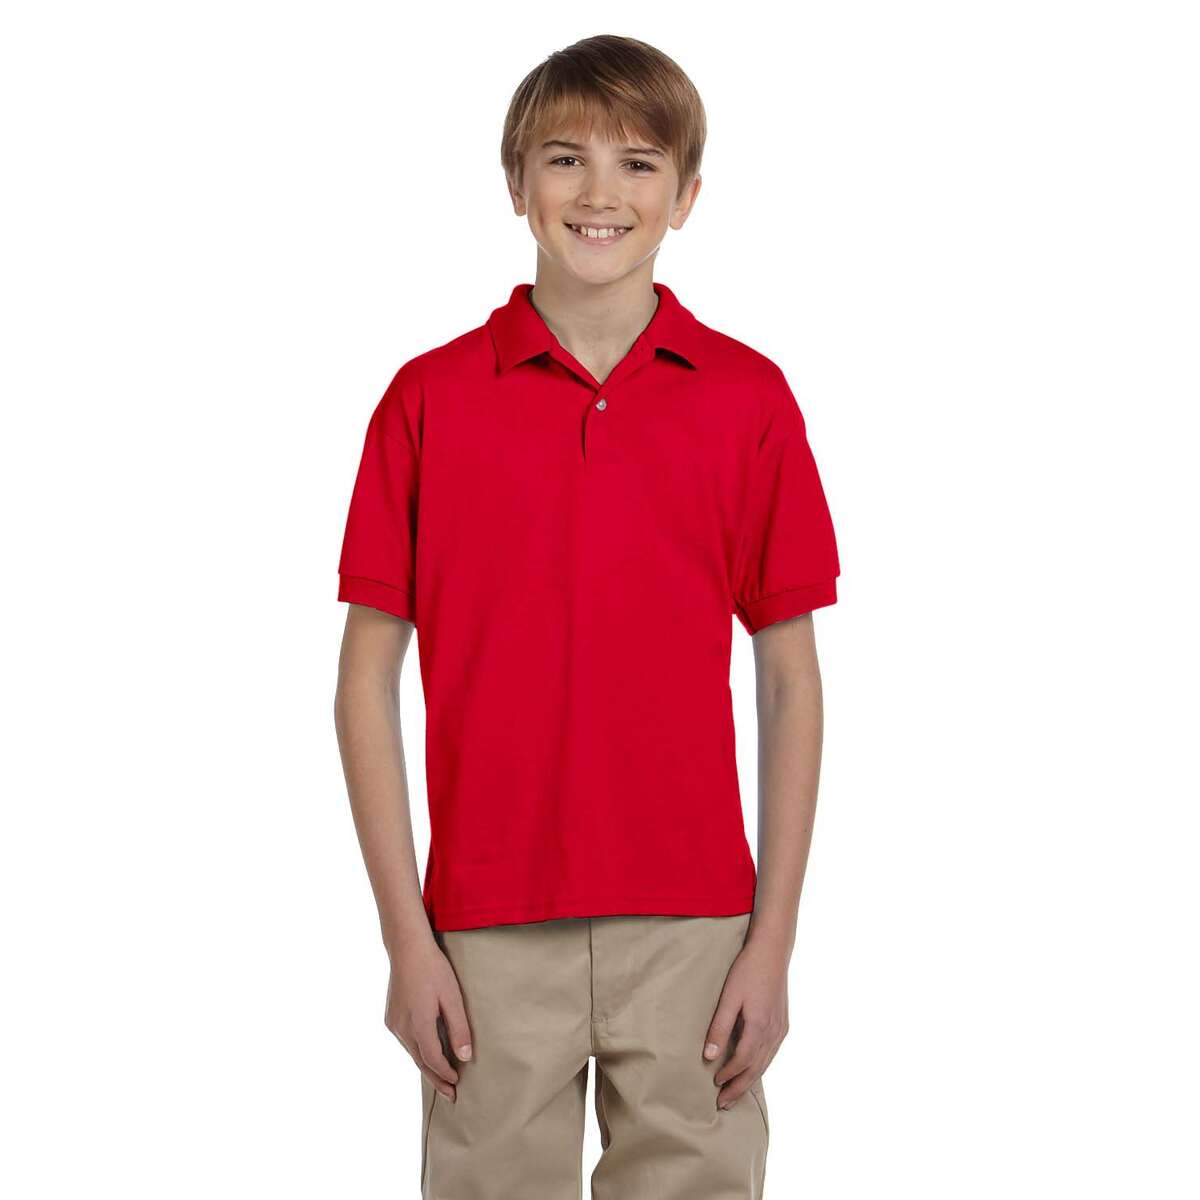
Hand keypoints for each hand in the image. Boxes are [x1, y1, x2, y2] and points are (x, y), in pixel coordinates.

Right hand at [384, 935, 472, 1101]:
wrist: (407, 948)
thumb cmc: (434, 969)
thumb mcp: (452, 997)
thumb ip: (459, 1028)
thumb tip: (466, 1057)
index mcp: (418, 1023)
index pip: (432, 1059)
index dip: (445, 1073)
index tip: (458, 1082)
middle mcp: (401, 1027)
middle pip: (420, 1061)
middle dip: (436, 1079)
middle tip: (451, 1095)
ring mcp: (393, 1022)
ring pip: (411, 1052)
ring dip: (426, 1066)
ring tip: (442, 1079)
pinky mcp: (391, 1017)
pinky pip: (406, 1041)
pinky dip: (418, 1052)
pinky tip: (427, 1055)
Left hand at [702, 934, 789, 1108]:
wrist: (772, 952)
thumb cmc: (747, 971)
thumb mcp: (729, 997)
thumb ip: (719, 1027)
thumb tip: (708, 1056)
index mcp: (759, 1027)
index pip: (742, 1061)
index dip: (729, 1075)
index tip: (715, 1084)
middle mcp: (774, 1032)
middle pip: (756, 1068)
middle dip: (739, 1087)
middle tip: (724, 1104)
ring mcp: (781, 1029)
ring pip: (765, 1063)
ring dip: (750, 1079)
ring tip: (736, 1093)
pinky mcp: (783, 1024)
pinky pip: (772, 1053)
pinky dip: (761, 1066)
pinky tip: (753, 1069)